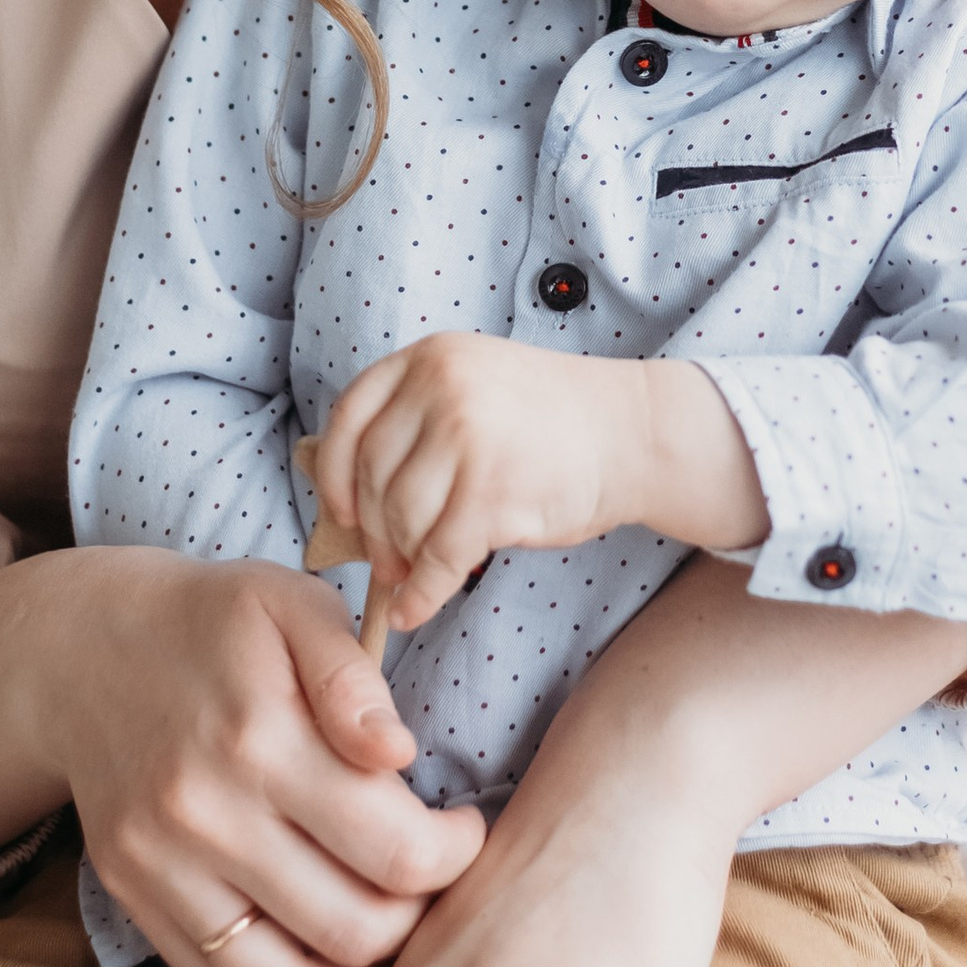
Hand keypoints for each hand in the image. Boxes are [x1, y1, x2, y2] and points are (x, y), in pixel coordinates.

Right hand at [0, 543, 484, 966]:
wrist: (83, 652)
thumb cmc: (215, 625)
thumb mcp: (291, 606)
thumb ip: (352, 679)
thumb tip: (399, 756)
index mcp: (260, 740)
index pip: (396, 851)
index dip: (456, 856)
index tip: (466, 830)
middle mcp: (206, 818)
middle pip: (353, 929)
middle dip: (422, 923)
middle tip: (440, 890)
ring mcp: (163, 871)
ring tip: (405, 953)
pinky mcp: (137, 902)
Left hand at [312, 335, 764, 627]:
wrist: (632, 433)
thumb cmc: (551, 420)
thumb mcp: (474, 385)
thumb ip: (416, 418)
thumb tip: (349, 496)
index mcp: (428, 358)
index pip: (349, 420)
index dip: (334, 476)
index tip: (340, 511)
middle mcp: (441, 390)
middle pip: (371, 478)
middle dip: (372, 530)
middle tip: (385, 561)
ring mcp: (466, 439)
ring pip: (401, 519)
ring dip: (402, 559)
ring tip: (413, 574)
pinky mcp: (493, 494)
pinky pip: (438, 558)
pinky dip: (421, 594)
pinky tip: (415, 609)